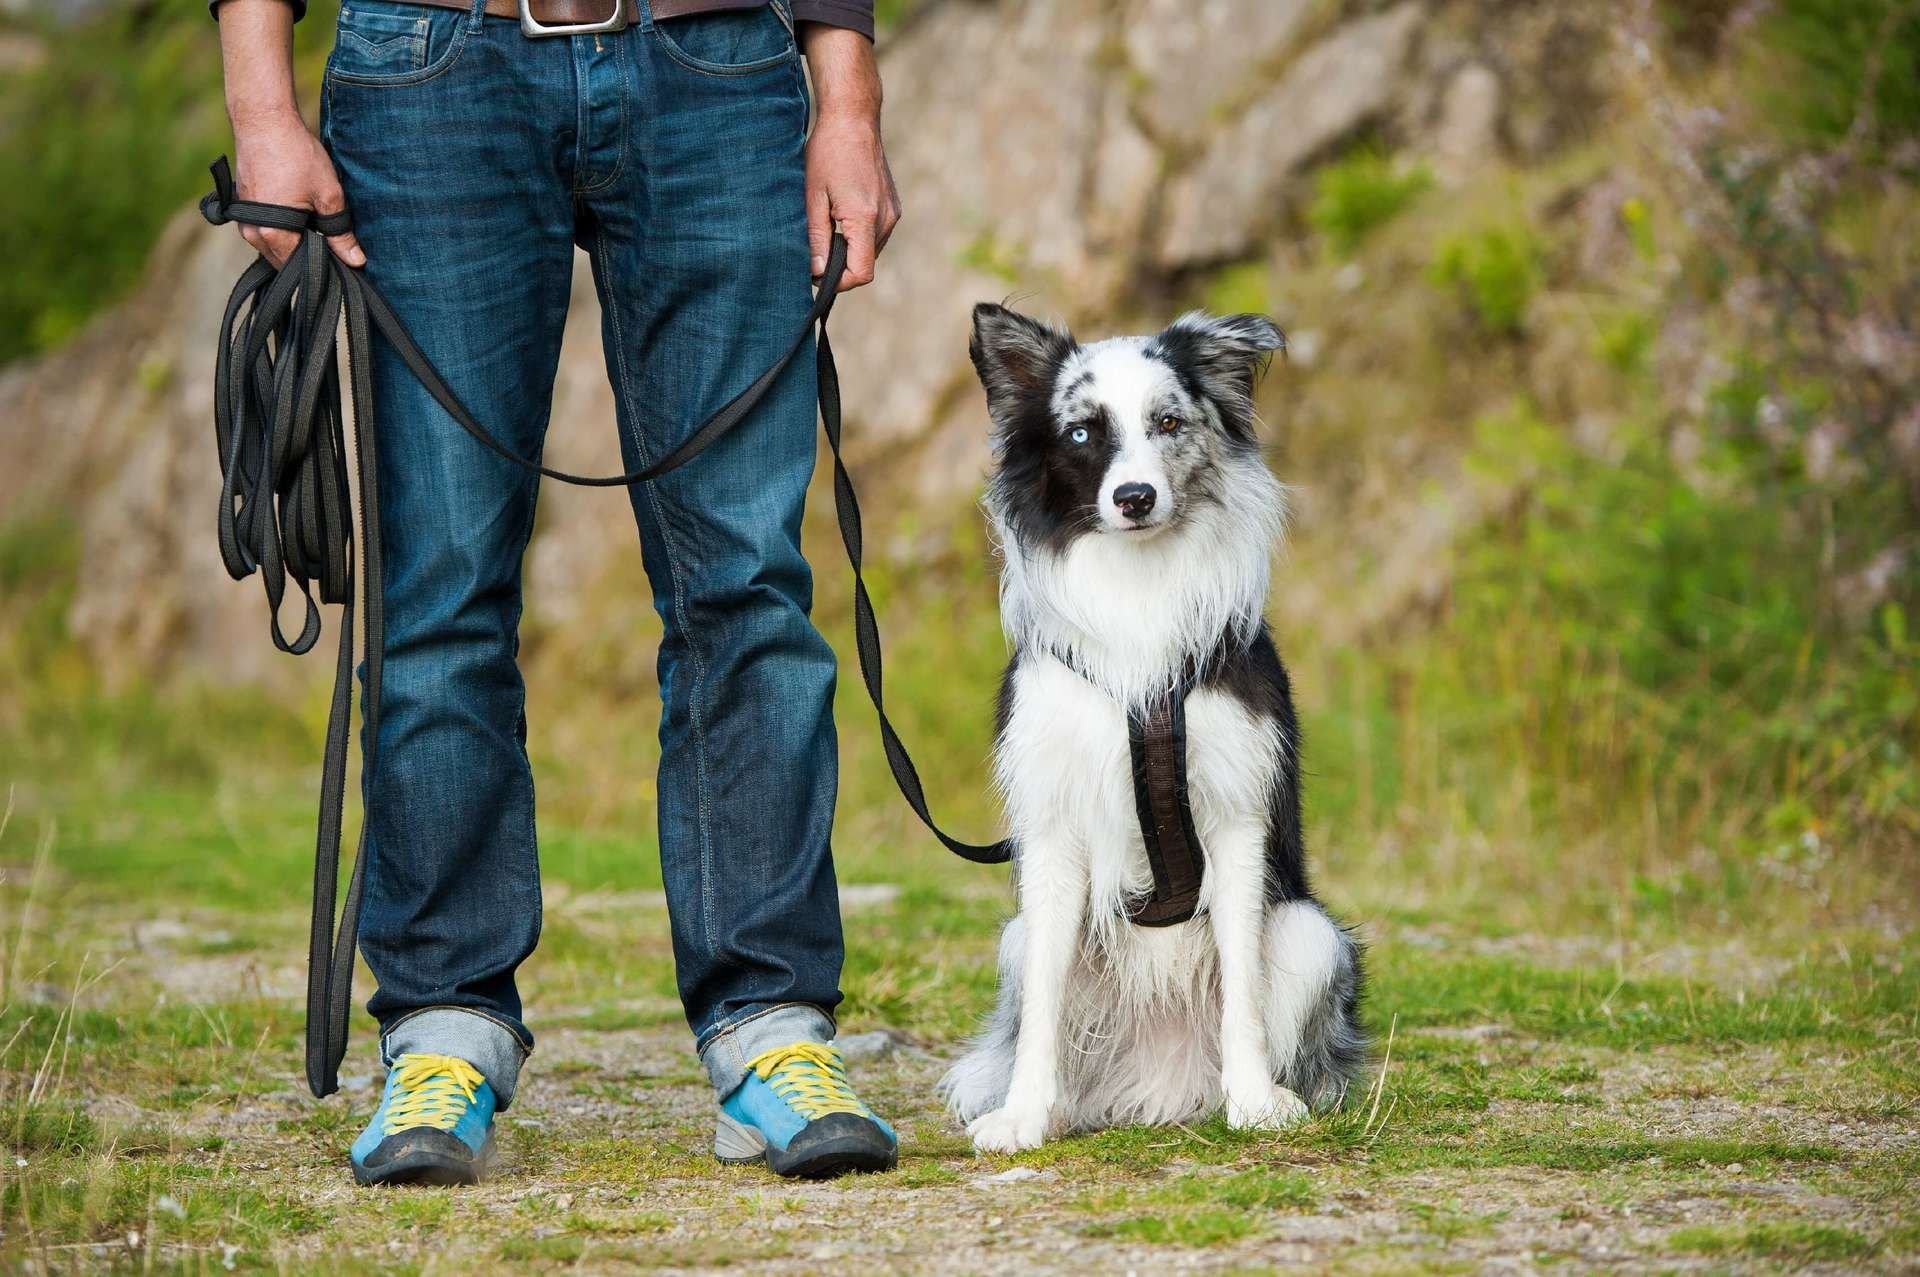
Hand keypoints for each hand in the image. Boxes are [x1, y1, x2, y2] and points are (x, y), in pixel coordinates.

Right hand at [231, 112, 365, 269]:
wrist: (263, 120)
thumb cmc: (295, 154)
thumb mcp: (328, 195)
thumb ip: (341, 232)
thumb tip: (356, 261)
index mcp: (272, 234)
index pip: (300, 269)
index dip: (323, 270)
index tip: (344, 267)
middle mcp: (252, 232)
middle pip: (284, 262)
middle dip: (308, 261)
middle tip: (335, 251)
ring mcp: (243, 221)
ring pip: (273, 249)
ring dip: (295, 246)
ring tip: (320, 233)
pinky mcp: (243, 209)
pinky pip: (265, 233)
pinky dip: (284, 232)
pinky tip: (302, 220)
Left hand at [801, 27, 899, 291]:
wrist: (853, 118)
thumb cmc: (828, 152)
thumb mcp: (813, 196)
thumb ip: (816, 237)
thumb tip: (817, 271)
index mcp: (865, 218)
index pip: (861, 274)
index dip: (838, 283)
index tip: (817, 275)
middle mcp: (885, 219)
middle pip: (865, 265)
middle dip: (840, 266)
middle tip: (814, 251)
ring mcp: (892, 213)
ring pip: (870, 251)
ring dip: (849, 250)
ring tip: (826, 227)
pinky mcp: (892, 207)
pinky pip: (875, 235)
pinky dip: (857, 236)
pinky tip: (840, 215)